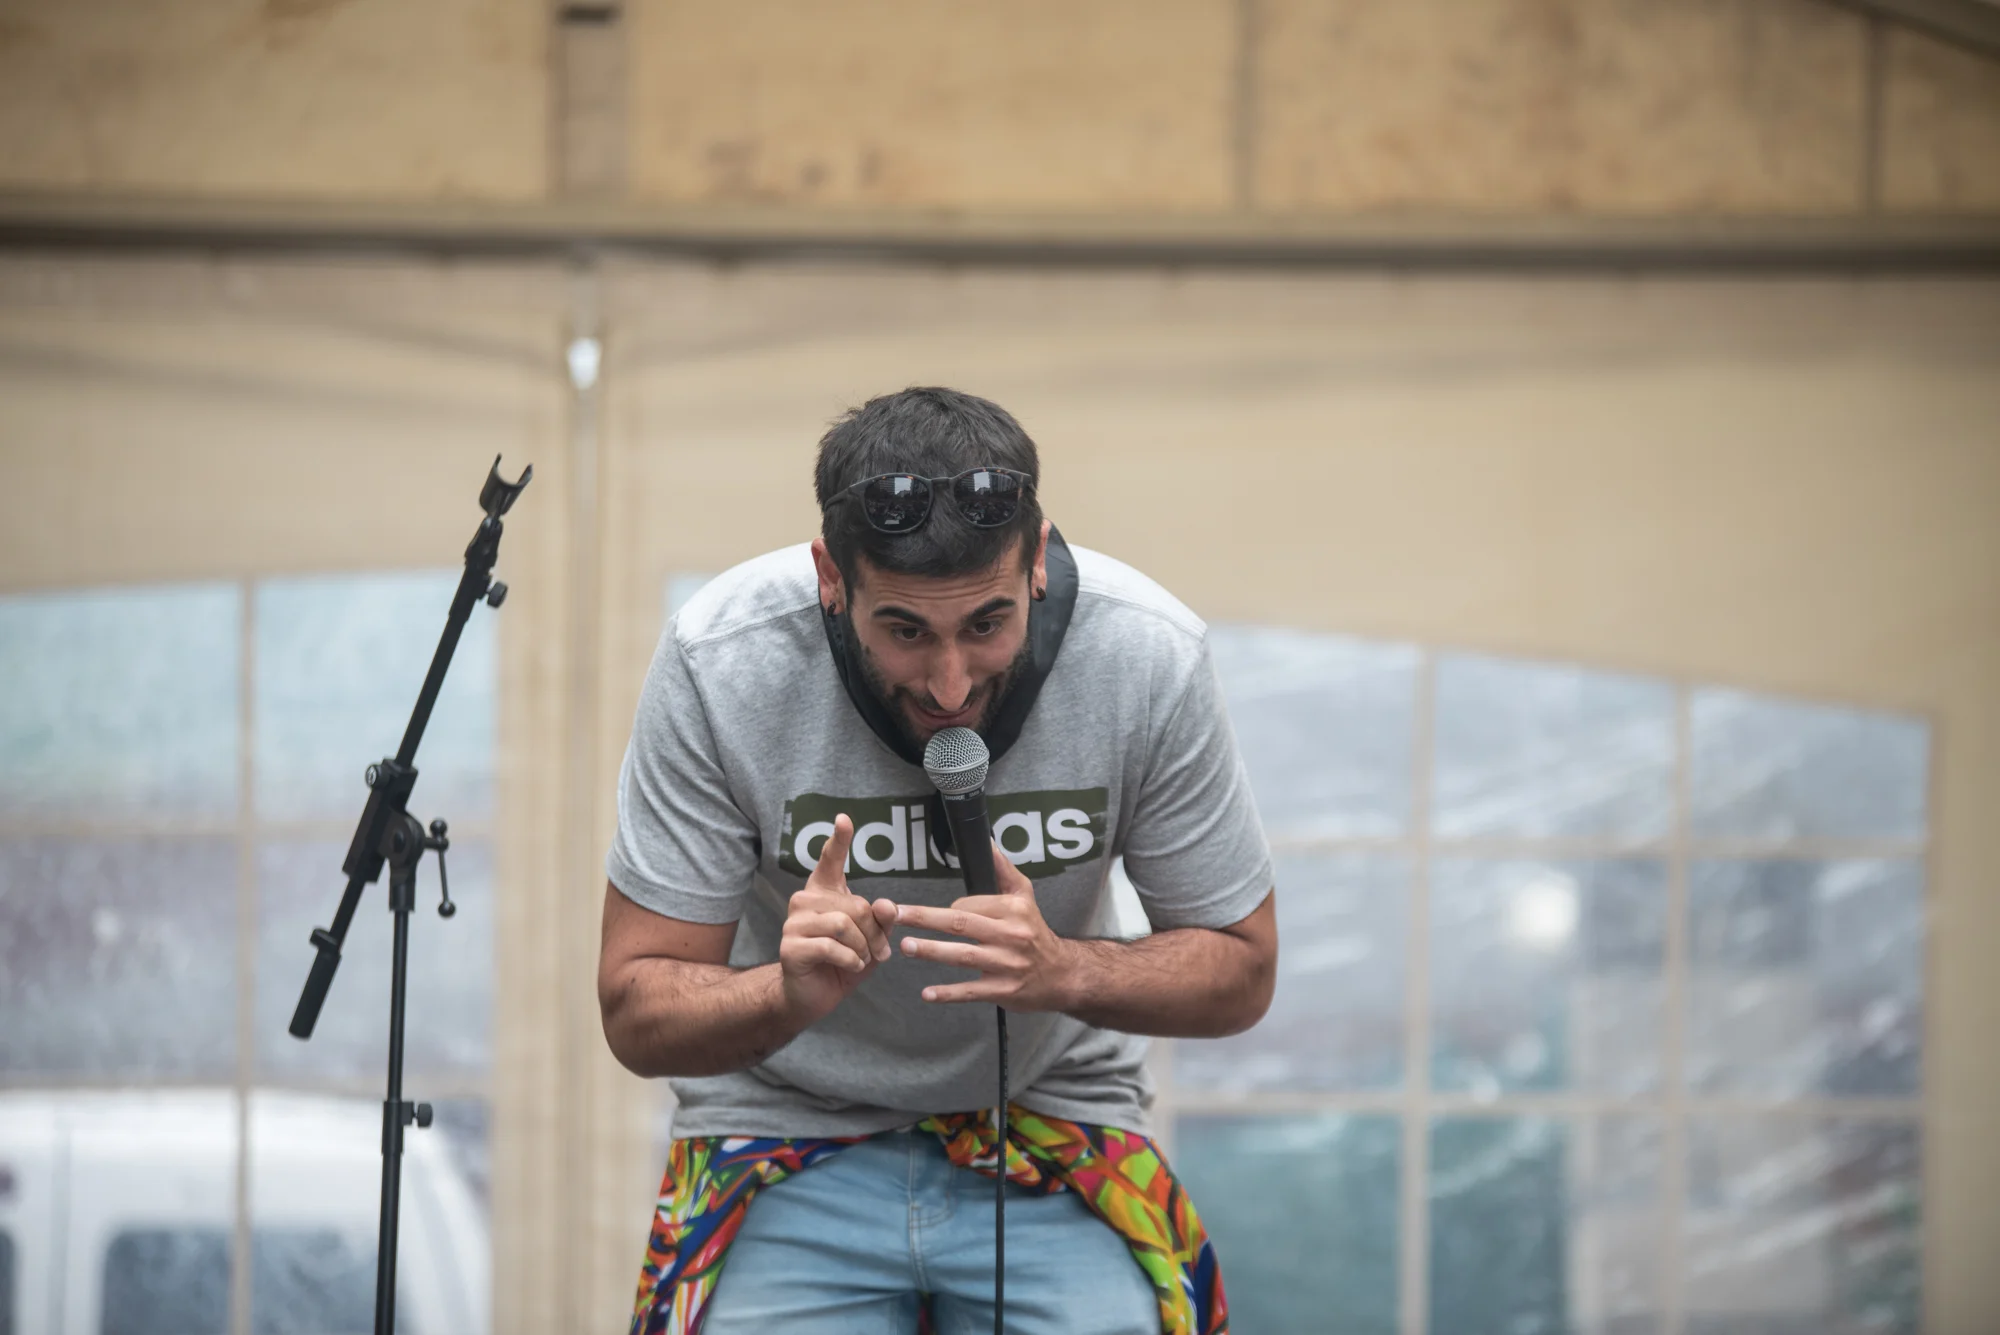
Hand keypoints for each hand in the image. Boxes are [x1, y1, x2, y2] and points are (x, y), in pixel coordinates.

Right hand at [779, 814, 897, 1023]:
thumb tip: (886, 904)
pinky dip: (851, 960)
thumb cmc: (843, 962)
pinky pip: (833, 947)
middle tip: (878, 953)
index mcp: (823, 892)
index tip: (844, 819)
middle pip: (856, 906)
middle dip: (875, 934)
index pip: (830, 860)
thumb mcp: (870, 940)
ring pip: (844, 925)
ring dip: (863, 948)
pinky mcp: (790, 946)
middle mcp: (805, 900)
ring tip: (862, 959)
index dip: (839, 839)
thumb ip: (881, 920)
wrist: (812, 996)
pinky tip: (850, 967)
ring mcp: (794, 922)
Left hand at [893, 841, 1078, 1009]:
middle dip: (926, 918)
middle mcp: (1011, 935)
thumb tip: (986, 842)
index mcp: (1013, 910)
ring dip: (932, 951)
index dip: (949, 907)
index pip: (970, 905)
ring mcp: (1007, 965)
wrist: (1063, 975)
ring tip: (906, 946)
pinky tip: (927, 993)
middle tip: (898, 914)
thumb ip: (1003, 870)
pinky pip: (971, 991)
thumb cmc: (1036, 932)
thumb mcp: (1025, 896)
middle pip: (962, 924)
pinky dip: (949, 993)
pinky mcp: (1003, 990)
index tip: (934, 914)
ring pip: (964, 956)